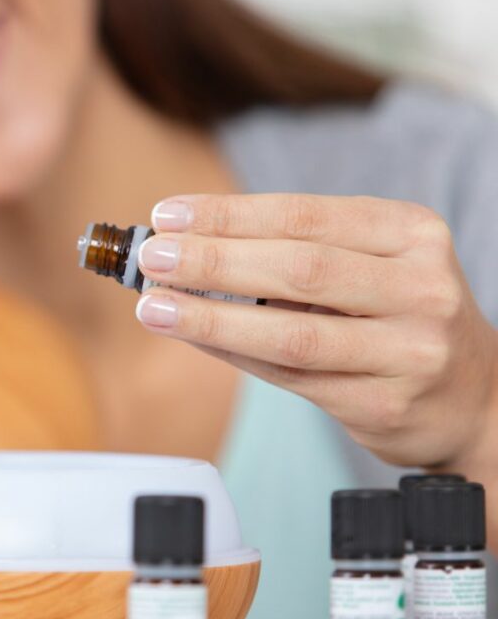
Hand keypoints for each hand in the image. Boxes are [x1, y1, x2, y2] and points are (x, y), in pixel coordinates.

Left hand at [134, 193, 497, 468]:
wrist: (474, 399)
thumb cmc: (400, 317)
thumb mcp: (374, 264)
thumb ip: (296, 251)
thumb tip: (189, 244)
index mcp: (412, 234)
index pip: (305, 214)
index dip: (230, 214)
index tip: (169, 215)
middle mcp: (420, 288)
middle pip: (299, 268)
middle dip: (214, 260)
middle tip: (152, 257)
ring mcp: (407, 350)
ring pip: (291, 332)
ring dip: (211, 316)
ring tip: (155, 305)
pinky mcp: (383, 403)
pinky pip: (289, 376)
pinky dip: (233, 353)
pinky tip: (193, 336)